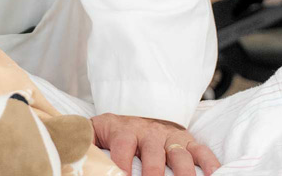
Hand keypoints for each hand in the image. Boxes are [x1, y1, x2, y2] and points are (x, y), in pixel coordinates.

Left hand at [92, 114, 218, 175]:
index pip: (122, 146)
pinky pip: (203, 152)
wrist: (141, 112)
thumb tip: (67, 149)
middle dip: (153, 173)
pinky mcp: (189, 141)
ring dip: (183, 174)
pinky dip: (210, 164)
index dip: (121, 164)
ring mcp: (171, 138)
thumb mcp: (96, 130)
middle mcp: (150, 132)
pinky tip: (214, 175)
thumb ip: (83, 139)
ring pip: (180, 155)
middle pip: (153, 154)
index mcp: (124, 130)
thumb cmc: (115, 130)